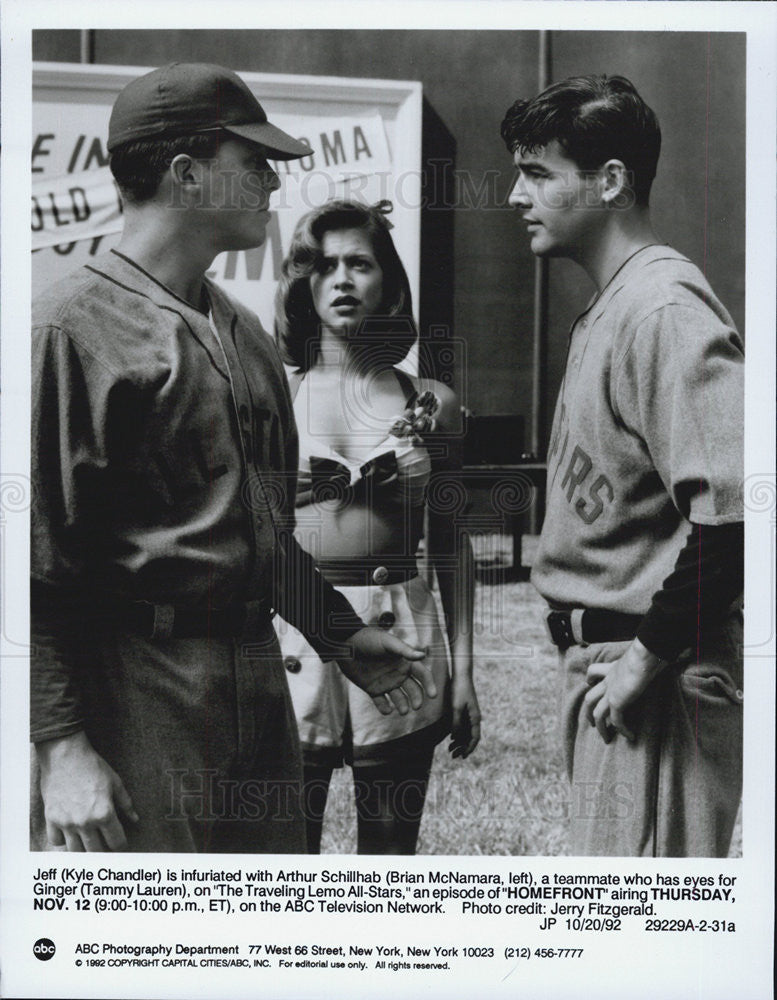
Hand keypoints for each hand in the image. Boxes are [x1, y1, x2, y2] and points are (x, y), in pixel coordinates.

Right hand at [36, 731, 138, 850]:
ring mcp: (67, 822)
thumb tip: (135, 819)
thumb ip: (126, 804)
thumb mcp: (115, 783)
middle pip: (97, 851)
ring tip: (89, 841)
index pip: (116, 842)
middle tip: (105, 843)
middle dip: (104, 850)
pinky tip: (70, 833)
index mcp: (105, 813)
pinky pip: (56, 841)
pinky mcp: (51, 819)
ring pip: (76, 851)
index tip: (121, 843)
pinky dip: (63, 840)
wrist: (66, 755)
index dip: (121, 845)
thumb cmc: (93, 766)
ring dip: (84, 848)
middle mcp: (85, 822)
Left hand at [336, 627, 434, 715]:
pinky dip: (385, 708)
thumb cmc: (369, 639)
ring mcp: (386, 682)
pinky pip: (382, 702)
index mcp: (405, 662)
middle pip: (413, 689)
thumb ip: (404, 650)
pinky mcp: (373, 689)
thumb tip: (423, 655)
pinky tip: (387, 709)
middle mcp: (398, 673)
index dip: (429, 684)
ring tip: (402, 711)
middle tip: (416, 706)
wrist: (346, 644)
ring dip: (403, 705)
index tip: (433, 695)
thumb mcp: (388, 643)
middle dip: (417, 698)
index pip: (422, 674)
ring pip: (399, 698)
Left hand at [449, 676, 480, 758]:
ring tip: (450, 750)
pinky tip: (451, 739)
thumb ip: (456, 722)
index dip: (469, 748)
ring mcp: (470, 714)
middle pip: (470, 737)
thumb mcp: (456, 707)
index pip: (475, 738)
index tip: (463, 756)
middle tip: (453, 756)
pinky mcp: (465, 711)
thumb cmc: (459, 690)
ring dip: (459, 742)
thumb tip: (455, 737)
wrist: (461, 676)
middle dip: (463, 748)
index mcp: (475, 718)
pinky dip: (458, 734)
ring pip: (466, 733)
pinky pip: (463, 726)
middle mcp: (474, 718)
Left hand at [583, 639, 663, 743]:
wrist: (644, 656)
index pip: (594, 671)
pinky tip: (630, 736)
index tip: (590, 684)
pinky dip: (622, 731)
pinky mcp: (617, 702)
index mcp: (612, 669)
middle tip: (592, 722)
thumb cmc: (648, 653)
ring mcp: (610, 692)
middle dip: (588, 711)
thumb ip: (647, 661)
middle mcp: (608, 681)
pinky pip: (616, 721)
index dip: (590, 679)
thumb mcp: (644, 658)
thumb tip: (663, 659)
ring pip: (597, 714)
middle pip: (590, 697)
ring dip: (600, 727)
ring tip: (606, 738)